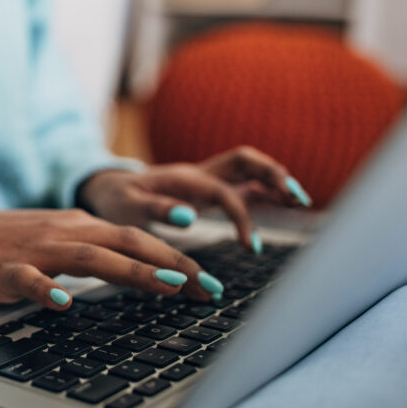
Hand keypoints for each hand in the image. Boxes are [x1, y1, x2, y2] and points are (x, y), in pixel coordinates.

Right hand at [0, 209, 222, 310]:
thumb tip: (140, 270)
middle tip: (207, 286)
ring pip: (89, 256)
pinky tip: (62, 302)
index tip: (208, 281)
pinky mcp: (3, 269)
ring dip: (130, 271)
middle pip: (124, 242)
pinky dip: (45, 289)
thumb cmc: (7, 241)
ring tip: (165, 287)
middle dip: (170, 264)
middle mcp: (63, 231)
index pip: (135, 238)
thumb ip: (95, 251)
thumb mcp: (57, 238)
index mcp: (78, 224)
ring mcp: (34, 249)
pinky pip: (26, 279)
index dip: (175, 258)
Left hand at [77, 146, 311, 251]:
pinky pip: (242, 184)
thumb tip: (189, 215)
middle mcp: (198, 174)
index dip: (242, 217)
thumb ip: (156, 210)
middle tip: (297, 198)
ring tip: (301, 201)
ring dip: (275, 180)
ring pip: (247, 170)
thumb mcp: (127, 207)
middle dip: (272, 175)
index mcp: (183, 178)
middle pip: (244, 161)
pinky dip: (265, 190)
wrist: (106, 188)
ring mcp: (205, 180)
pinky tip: (284, 202)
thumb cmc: (116, 199)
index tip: (252, 247)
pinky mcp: (207, 190)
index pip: (223, 193)